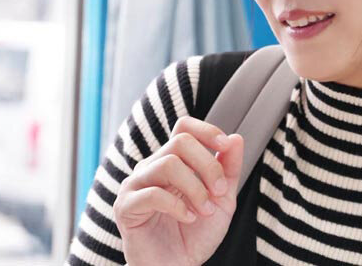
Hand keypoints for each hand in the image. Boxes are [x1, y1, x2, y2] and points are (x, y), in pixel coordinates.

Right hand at [113, 116, 243, 265]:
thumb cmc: (194, 235)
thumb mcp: (222, 201)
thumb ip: (229, 170)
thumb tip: (236, 139)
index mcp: (173, 161)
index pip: (184, 127)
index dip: (206, 130)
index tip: (226, 147)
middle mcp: (152, 167)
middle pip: (181, 142)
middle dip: (208, 166)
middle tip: (220, 192)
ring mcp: (136, 185)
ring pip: (168, 164)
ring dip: (196, 188)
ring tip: (205, 210)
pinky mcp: (126, 206)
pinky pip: (152, 193)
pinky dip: (177, 206)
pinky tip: (188, 218)